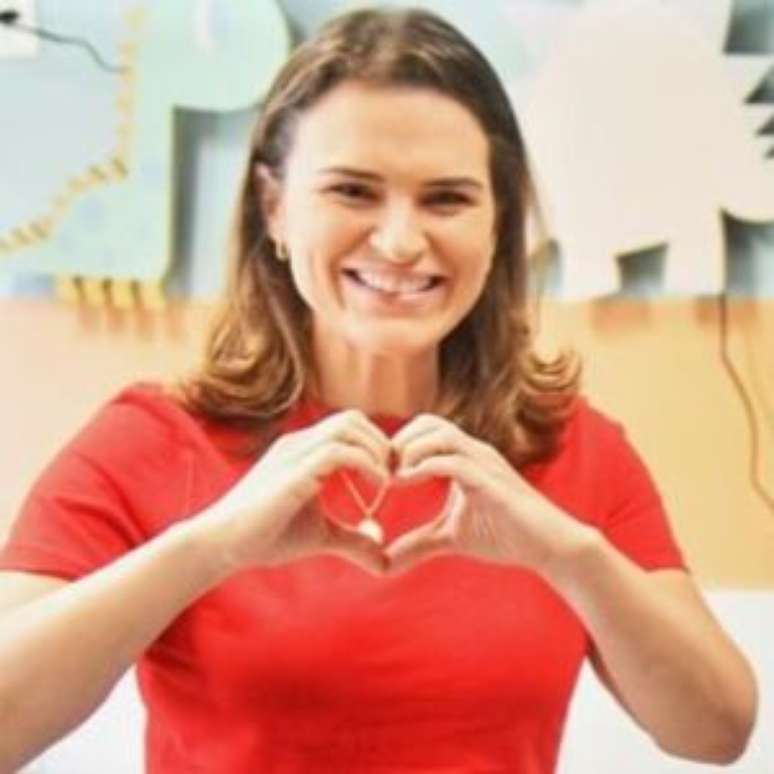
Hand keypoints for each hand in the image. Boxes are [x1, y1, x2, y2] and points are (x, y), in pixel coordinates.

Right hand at [200, 410, 392, 576]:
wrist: (222, 545)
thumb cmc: (265, 536)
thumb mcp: (320, 536)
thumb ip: (353, 541)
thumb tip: (383, 561)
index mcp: (304, 451)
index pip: (349, 426)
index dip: (376, 445)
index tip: (393, 476)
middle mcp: (299, 444)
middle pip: (352, 418)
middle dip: (381, 442)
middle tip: (394, 475)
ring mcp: (294, 453)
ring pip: (347, 426)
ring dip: (376, 449)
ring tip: (386, 479)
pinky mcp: (292, 472)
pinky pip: (337, 451)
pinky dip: (366, 463)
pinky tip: (377, 487)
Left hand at [384, 413, 589, 576]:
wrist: (549, 546)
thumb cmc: (505, 537)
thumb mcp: (451, 539)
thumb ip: (418, 544)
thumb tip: (385, 563)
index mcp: (466, 458)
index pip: (427, 429)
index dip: (400, 444)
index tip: (381, 471)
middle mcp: (475, 452)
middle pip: (430, 422)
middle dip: (401, 440)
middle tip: (384, 470)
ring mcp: (485, 462)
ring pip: (440, 434)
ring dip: (410, 450)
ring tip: (394, 477)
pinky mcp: (491, 481)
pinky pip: (452, 461)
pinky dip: (424, 467)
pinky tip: (406, 483)